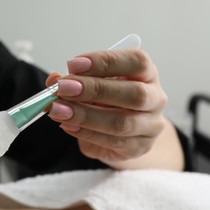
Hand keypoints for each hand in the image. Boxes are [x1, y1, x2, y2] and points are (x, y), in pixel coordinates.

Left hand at [46, 49, 167, 166]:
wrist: (125, 131)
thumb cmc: (109, 100)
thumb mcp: (93, 83)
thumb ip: (74, 80)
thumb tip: (54, 80)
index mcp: (147, 74)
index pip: (136, 62)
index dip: (105, 62)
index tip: (73, 64)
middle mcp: (155, 98)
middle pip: (134, 93)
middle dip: (94, 89)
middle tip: (63, 88)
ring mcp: (150, 126)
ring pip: (122, 122)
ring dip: (86, 115)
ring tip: (58, 110)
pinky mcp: (139, 148)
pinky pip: (113, 142)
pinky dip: (86, 133)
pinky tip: (68, 125)